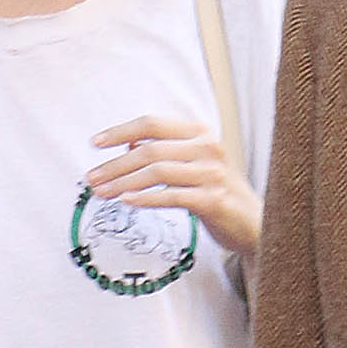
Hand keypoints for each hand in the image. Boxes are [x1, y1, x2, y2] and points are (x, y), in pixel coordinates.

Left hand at [86, 117, 261, 259]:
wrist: (255, 223)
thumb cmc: (217, 192)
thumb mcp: (192, 165)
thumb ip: (164, 152)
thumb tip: (128, 145)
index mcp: (199, 133)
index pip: (152, 124)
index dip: (120, 131)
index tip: (95, 143)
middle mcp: (207, 147)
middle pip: (150, 149)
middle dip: (115, 164)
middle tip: (91, 178)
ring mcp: (212, 173)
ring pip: (157, 172)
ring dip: (124, 182)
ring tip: (101, 193)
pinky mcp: (213, 200)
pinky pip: (172, 197)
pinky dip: (146, 199)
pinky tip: (126, 202)